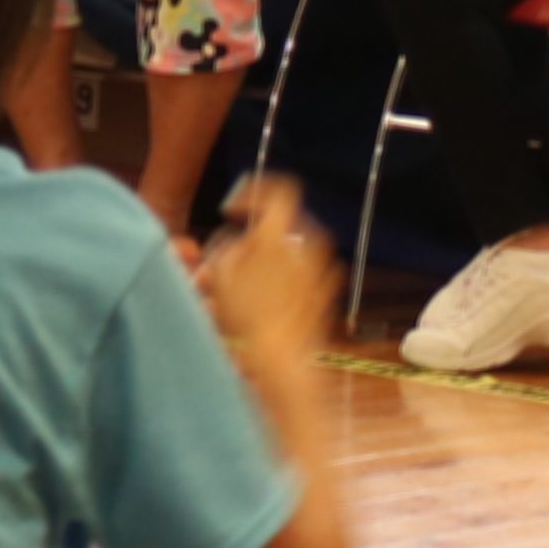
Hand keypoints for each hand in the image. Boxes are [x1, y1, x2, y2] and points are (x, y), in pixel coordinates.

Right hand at [199, 172, 335, 361]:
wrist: (284, 358)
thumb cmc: (248, 316)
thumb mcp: (220, 273)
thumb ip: (224, 245)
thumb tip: (233, 239)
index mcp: (281, 231)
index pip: (279, 189)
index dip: (254, 191)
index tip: (233, 209)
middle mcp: (307, 242)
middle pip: (283, 220)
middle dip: (258, 231)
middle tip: (237, 249)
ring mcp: (322, 266)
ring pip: (293, 246)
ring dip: (272, 253)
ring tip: (250, 276)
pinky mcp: (327, 289)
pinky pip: (305, 270)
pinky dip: (288, 274)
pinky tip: (271, 295)